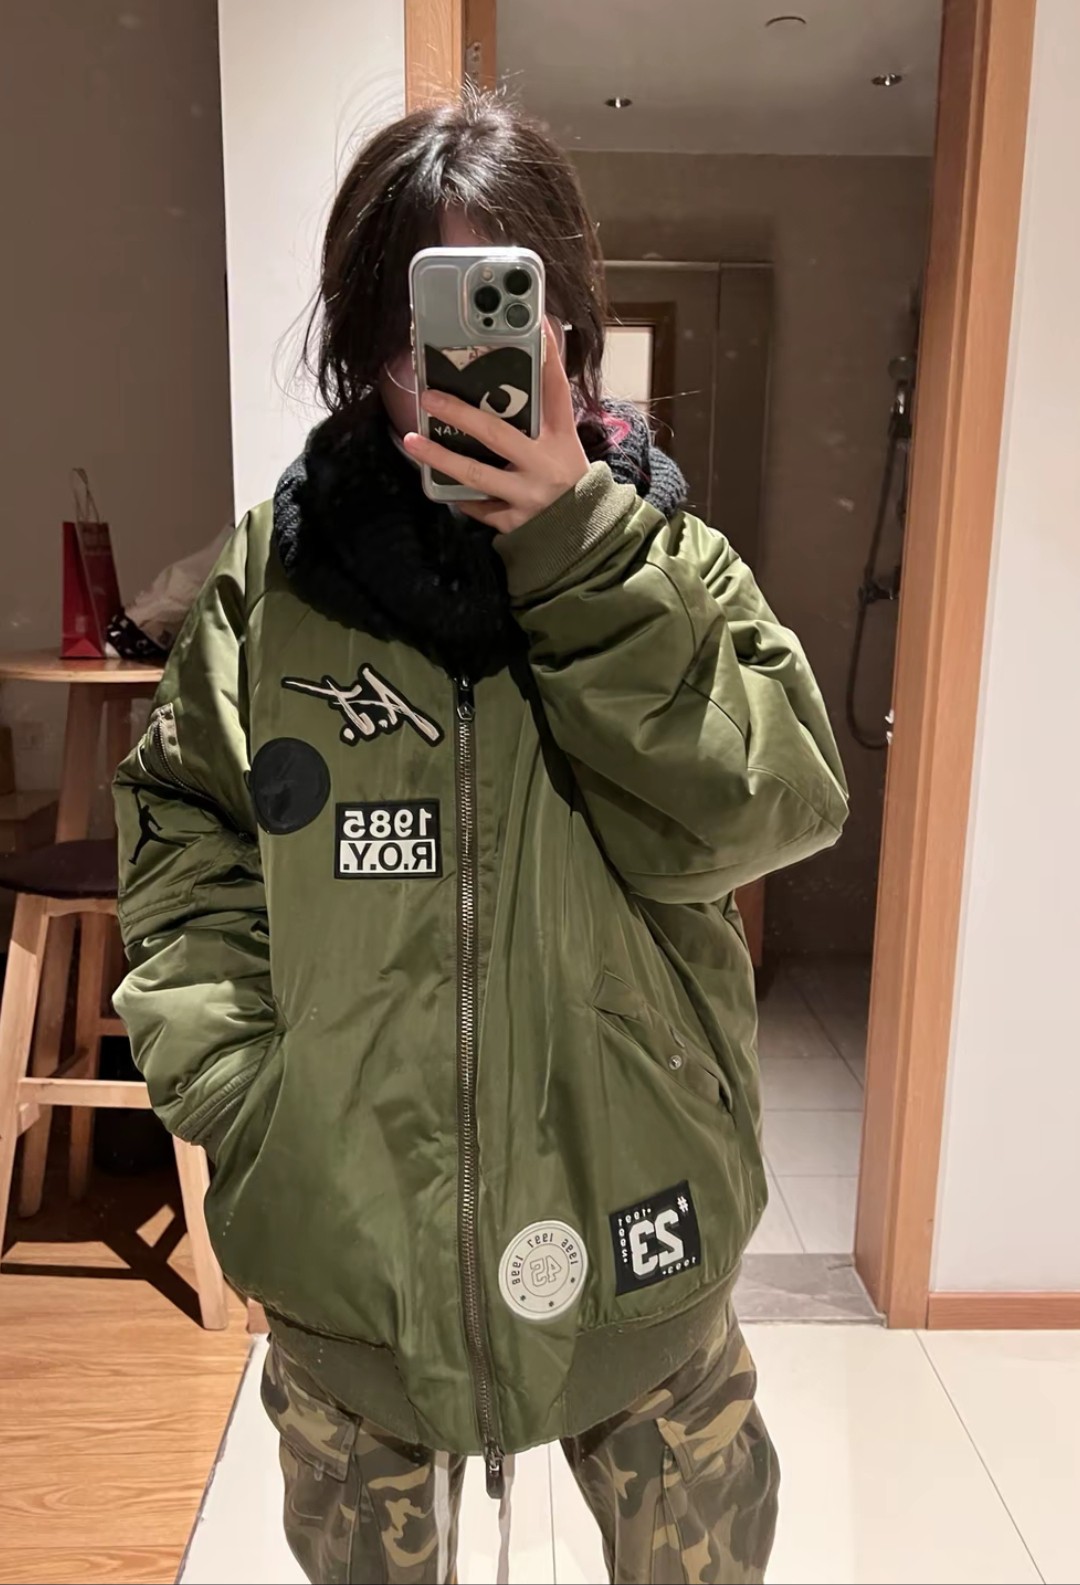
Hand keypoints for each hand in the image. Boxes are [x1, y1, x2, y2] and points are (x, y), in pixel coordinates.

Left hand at [403, 319, 589, 533]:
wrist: (584, 536)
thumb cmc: (567, 481)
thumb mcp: (564, 446)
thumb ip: (543, 415)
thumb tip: (518, 375)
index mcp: (562, 439)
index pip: (556, 390)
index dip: (547, 355)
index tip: (536, 321)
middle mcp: (545, 464)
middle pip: (496, 433)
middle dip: (458, 413)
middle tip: (428, 396)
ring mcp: (528, 495)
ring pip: (475, 473)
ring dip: (440, 456)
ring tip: (413, 440)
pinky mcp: (514, 521)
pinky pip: (476, 504)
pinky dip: (457, 493)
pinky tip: (438, 481)